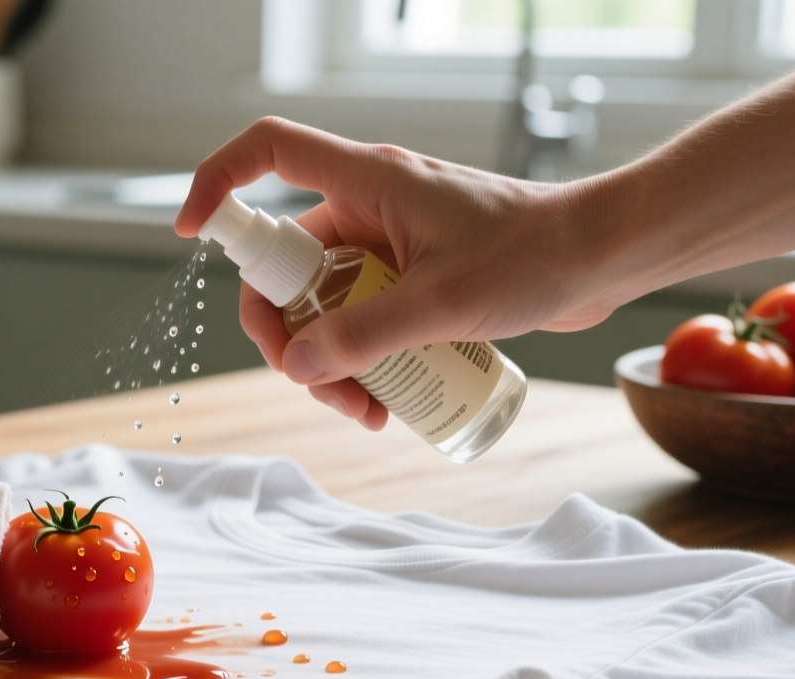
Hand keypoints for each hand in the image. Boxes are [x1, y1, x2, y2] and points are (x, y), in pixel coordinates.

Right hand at [175, 118, 620, 428]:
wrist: (605, 258)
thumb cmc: (535, 258)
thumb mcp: (441, 304)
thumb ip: (362, 336)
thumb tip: (295, 366)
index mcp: (366, 181)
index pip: (267, 151)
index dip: (216, 181)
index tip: (189, 233)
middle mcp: (368, 206)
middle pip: (284, 262)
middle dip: (289, 334)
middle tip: (317, 388)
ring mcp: (388, 243)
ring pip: (322, 303)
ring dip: (328, 362)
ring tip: (366, 411)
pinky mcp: (412, 275)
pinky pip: (359, 317)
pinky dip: (360, 359)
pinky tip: (388, 402)